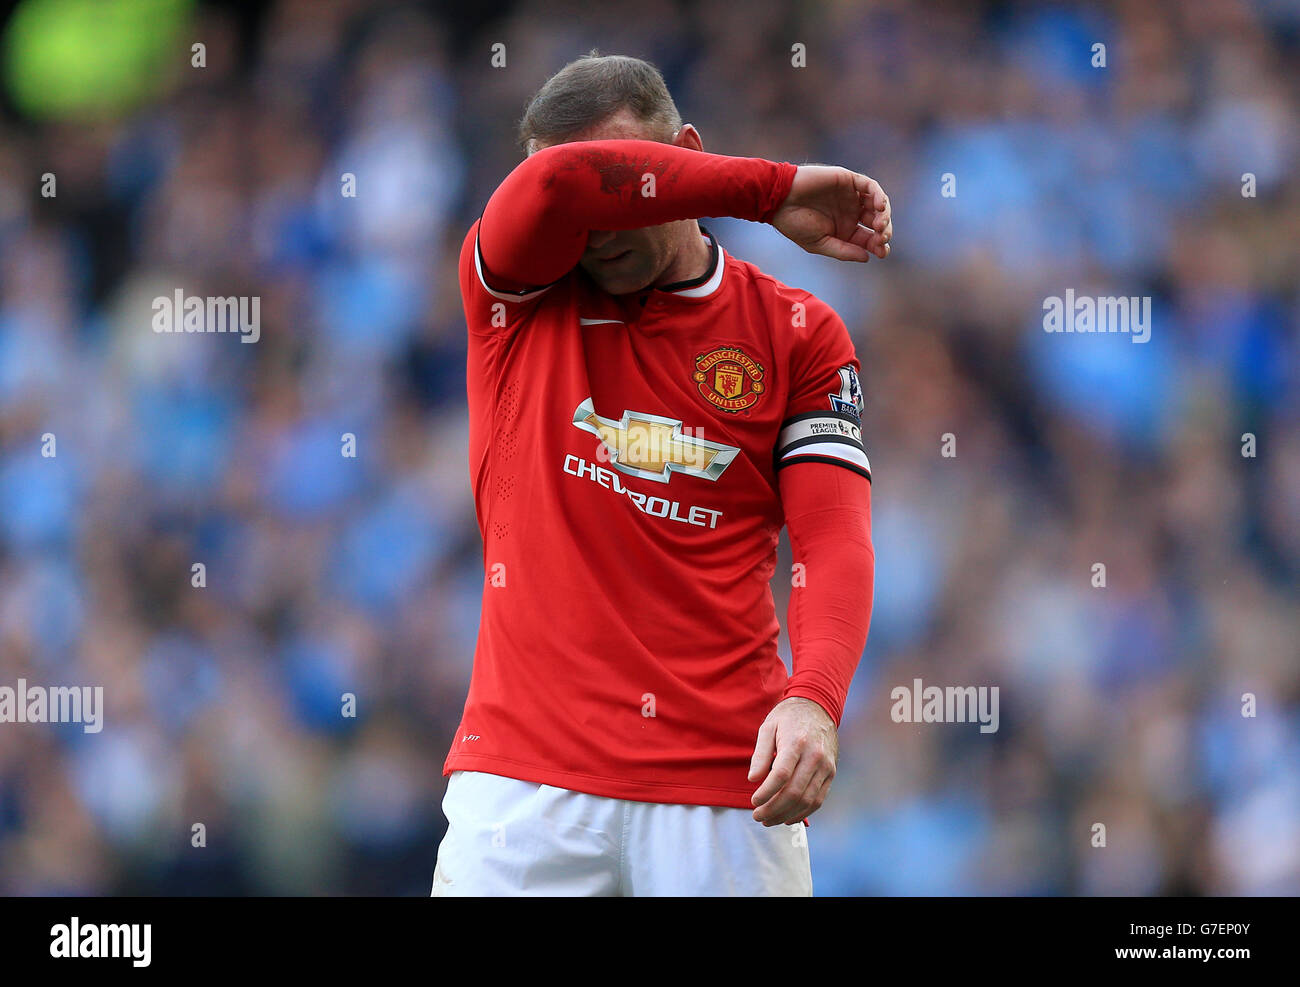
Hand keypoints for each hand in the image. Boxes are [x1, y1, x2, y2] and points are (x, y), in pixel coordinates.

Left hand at [748, 696, 838, 825]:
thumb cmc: (788, 717)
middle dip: (774, 808)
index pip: (781, 775)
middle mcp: (815, 756)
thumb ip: (760, 754)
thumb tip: (753, 779)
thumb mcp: (768, 727)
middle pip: (795, 791)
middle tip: (758, 816)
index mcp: (797, 742)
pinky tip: (787, 817)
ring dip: (786, 814)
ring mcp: (826, 766)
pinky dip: (803, 812)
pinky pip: (819, 799)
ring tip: (769, 819)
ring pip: (807, 800)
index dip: (766, 792)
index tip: (754, 801)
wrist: (818, 707)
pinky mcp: (831, 773)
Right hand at [770, 166, 891, 261]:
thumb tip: (867, 257)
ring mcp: (850, 196)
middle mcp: (850, 212)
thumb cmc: (794, 224)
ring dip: (884, 214)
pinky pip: (869, 186)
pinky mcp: (848, 180)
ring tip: (879, 225)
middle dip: (883, 231)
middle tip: (881, 238)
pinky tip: (878, 206)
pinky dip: (877, 195)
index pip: (868, 238)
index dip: (878, 245)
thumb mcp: (819, 244)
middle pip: (877, 221)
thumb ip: (843, 250)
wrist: (778, 200)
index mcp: (844, 229)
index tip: (882, 252)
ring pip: (877, 204)